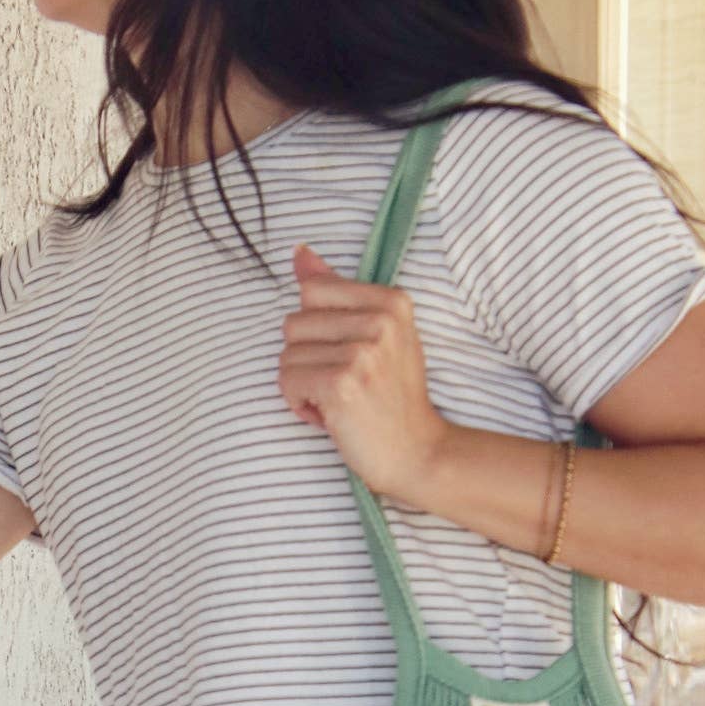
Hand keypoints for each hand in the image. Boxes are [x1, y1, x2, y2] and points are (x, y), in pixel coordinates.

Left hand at [277, 244, 453, 502]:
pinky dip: (300, 405)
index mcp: (392, 301)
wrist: (418, 452)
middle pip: (293, 323)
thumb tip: (300, 253)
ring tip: (339, 400)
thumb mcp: (377, 335)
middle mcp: (380, 321)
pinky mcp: (343, 384)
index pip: (312, 291)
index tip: (346, 354)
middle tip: (344, 384)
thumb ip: (336, 291)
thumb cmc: (391, 397)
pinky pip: (287, 382)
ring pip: (286, 356)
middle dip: (307, 359)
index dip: (317, 329)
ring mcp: (363, 352)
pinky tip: (330, 415)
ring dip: (303, 385)